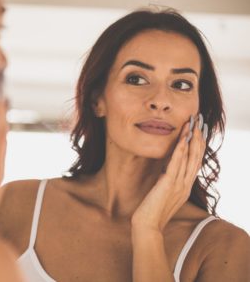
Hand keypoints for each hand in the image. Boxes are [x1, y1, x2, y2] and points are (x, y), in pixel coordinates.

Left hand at [131, 114, 206, 233]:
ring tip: (193, 124)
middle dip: (198, 137)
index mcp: (186, 186)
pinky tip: (182, 138)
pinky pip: (176, 164)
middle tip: (199, 121)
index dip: (198, 145)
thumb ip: (170, 181)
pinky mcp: (169, 184)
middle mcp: (186, 184)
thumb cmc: (154, 210)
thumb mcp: (165, 193)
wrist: (147, 226)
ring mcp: (179, 184)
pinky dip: (180, 150)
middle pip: (196, 157)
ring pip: (189, 158)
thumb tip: (167, 170)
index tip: (199, 131)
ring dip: (191, 139)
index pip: (195, 162)